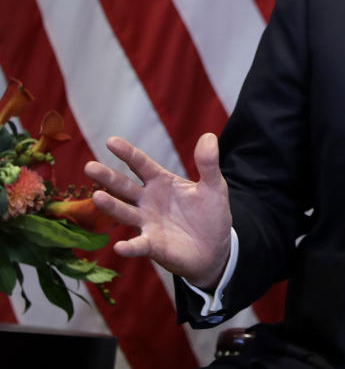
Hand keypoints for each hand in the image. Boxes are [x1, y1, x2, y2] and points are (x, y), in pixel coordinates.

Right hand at [84, 133, 231, 289]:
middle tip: (89, 166)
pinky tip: (120, 247)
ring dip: (111, 206)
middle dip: (108, 177)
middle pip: (124, 186)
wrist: (215, 248)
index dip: (127, 153)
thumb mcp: (214, 186)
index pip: (141, 164)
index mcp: (162, 182)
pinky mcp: (152, 245)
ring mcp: (147, 223)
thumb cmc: (210, 214)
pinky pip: (138, 245)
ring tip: (97, 196)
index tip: (111, 141)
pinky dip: (129, 247)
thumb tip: (208, 136)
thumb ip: (208, 163)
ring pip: (125, 212)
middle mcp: (148, 201)